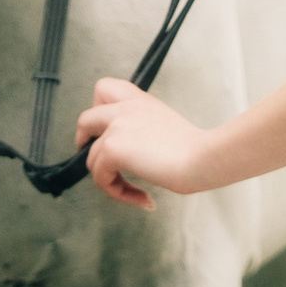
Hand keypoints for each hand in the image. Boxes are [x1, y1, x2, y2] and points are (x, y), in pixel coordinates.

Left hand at [76, 77, 213, 208]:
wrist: (201, 157)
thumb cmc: (196, 149)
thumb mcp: (167, 126)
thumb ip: (144, 129)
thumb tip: (133, 152)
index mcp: (139, 101)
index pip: (105, 89)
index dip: (98, 109)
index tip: (103, 130)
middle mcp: (124, 108)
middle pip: (85, 119)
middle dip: (84, 141)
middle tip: (95, 159)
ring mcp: (116, 126)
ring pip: (91, 157)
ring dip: (108, 179)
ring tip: (131, 192)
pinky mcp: (112, 148)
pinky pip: (99, 176)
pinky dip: (116, 192)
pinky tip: (141, 198)